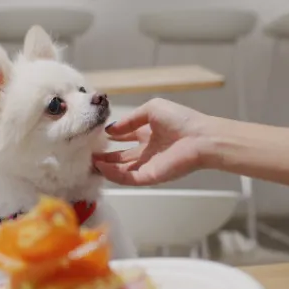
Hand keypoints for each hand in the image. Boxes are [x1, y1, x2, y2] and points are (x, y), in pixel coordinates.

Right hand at [93, 99, 213, 185]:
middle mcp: (146, 151)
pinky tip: (102, 168)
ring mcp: (148, 165)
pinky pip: (128, 178)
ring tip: (89, 162)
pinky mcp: (150, 176)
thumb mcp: (152, 109)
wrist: (200, 138)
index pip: (124, 138)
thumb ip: (130, 119)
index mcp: (148, 133)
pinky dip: (113, 175)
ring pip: (121, 170)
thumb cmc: (180, 119)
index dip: (110, 138)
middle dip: (104, 156)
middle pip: (120, 157)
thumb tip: (111, 130)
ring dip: (105, 167)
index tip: (94, 137)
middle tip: (87, 154)